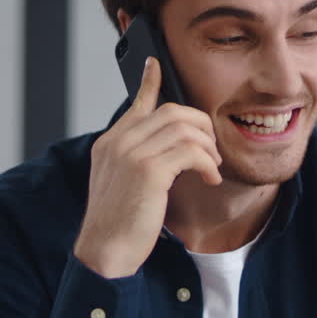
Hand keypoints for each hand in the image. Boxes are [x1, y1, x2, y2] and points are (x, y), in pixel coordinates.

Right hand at [73, 57, 221, 278]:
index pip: (136, 104)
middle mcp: (118, 143)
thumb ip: (137, 161)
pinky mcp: (147, 171)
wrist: (104, 253)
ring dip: (207, 146)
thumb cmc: (118, 226)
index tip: (155, 64)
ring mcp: (131, 155)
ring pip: (184, 127)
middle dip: (200, 126)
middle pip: (171, 111)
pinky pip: (190, 151)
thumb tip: (168, 153)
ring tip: (211, 167)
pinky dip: (207, 163)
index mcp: (110, 144)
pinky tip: (210, 178)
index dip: (149, 82)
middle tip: (211, 151)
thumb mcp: (122, 186)